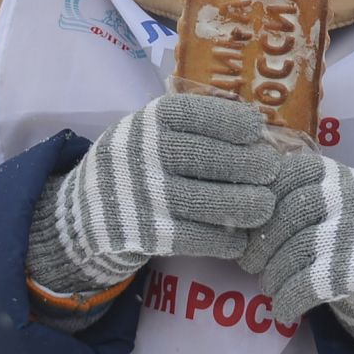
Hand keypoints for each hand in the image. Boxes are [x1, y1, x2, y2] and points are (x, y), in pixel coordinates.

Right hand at [27, 93, 277, 300]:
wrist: (82, 214)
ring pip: (206, 202)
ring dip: (244, 205)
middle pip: (207, 159)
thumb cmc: (134, 166)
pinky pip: (196, 238)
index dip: (231, 121)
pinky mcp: (145, 234)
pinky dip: (224, 240)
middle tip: (271, 170)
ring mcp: (143, 197)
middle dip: (248, 165)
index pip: (195, 114)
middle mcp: (143, 155)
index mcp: (147, 122)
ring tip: (264, 206)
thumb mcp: (148, 133)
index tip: (256, 129)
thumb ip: (190, 128)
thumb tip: (254, 130)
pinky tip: (238, 238)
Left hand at [240, 150, 353, 353]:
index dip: (264, 202)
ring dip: (272, 276)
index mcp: (342, 176)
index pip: (290, 175)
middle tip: (250, 263)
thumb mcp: (341, 201)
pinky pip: (305, 285)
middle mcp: (351, 198)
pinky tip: (282, 309)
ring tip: (269, 286)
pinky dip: (286, 300)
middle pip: (287, 215)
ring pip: (293, 252)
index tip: (251, 225)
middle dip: (260, 244)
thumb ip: (304, 192)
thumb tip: (247, 203)